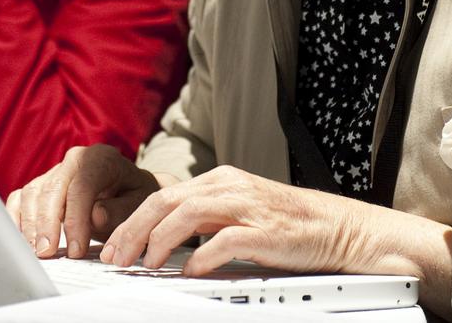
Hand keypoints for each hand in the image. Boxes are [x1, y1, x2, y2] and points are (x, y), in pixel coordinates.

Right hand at [5, 144, 166, 258]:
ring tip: (36, 252)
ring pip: (33, 193)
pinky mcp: (40, 186)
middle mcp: (73, 160)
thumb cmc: (134, 197)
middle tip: (47, 253)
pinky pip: (20, 198)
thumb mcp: (139, 203)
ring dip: (30, 224)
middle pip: (52, 188)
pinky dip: (16, 218)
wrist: (129, 189)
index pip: (82, 186)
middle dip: (47, 223)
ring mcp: (54, 172)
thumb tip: (94, 215)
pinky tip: (19, 241)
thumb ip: (120, 210)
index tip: (76, 250)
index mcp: (100, 158)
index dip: (76, 219)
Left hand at [102, 166, 451, 315]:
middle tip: (115, 258)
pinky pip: (223, 240)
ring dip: (158, 242)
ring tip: (145, 266)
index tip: (113, 246)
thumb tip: (162, 240)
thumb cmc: (288, 225)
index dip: (131, 221)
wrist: (339, 227)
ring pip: (186, 214)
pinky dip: (201, 256)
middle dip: (133, 231)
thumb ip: (206, 220)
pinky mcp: (264, 230)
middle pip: (165, 202)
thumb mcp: (240, 212)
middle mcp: (229, 186)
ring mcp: (246, 206)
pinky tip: (190, 272)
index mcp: (220, 180)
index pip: (162, 195)